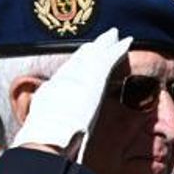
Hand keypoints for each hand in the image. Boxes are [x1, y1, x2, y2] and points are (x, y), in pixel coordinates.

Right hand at [10, 28, 133, 157]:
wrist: (51, 135)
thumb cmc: (47, 139)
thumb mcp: (46, 128)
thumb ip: (52, 122)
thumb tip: (52, 130)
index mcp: (54, 89)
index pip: (69, 69)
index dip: (79, 59)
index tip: (86, 51)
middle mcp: (66, 78)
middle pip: (83, 57)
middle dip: (93, 46)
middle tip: (104, 36)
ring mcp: (81, 76)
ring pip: (96, 53)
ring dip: (106, 42)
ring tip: (115, 34)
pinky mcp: (95, 77)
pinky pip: (109, 58)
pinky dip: (117, 47)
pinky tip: (127, 40)